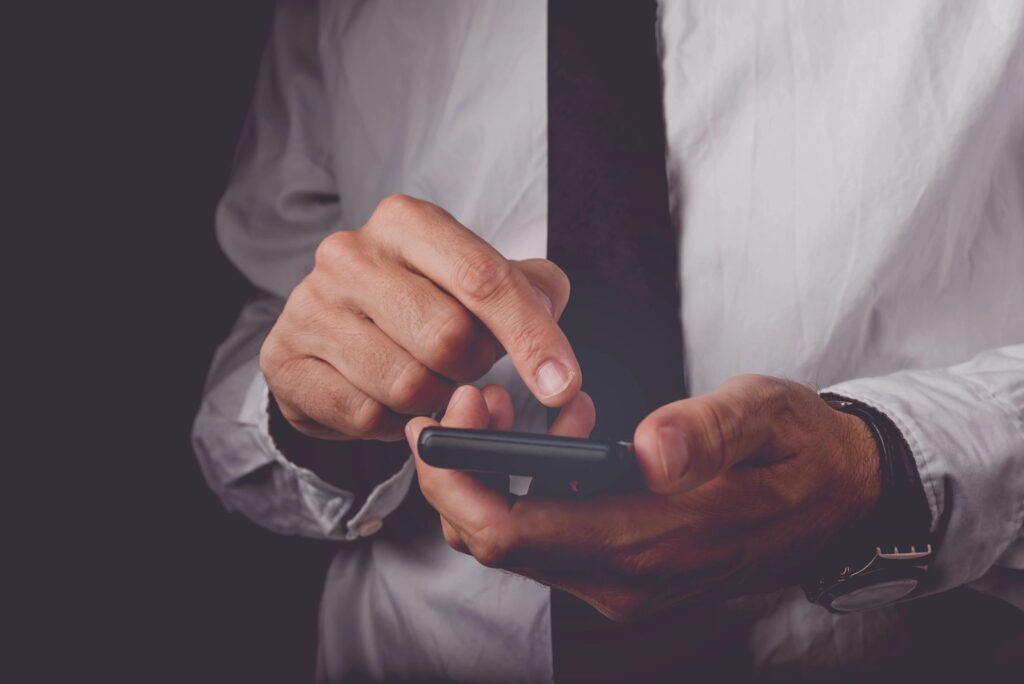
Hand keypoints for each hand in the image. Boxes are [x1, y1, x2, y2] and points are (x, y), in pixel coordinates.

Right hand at [260, 194, 580, 440]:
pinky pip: (365, 416)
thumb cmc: (420, 300)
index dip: (532, 338)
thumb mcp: (479, 281)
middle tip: (469, 367)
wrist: (333, 330)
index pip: (483, 278)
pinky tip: (392, 402)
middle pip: (448, 338)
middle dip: (476, 368)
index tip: (562, 385)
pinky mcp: (285, 360)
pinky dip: (394, 423)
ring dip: (435, 400)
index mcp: (405, 222)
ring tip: (430, 383)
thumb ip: (530, 292)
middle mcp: (350, 254)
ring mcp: (310, 307)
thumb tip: (549, 326)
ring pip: (407, 384)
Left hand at [407, 375, 879, 620]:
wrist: (840, 498)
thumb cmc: (800, 448)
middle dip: (461, 469)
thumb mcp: (769, 415)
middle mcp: (625, 580)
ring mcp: (621, 585)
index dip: (456, 479)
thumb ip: (711, 429)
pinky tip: (563, 440)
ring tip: (533, 411)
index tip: (444, 418)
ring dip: (495, 477)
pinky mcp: (621, 576)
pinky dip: (525, 491)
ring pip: (511, 544)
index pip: (511, 532)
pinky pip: (543, 542)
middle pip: (492, 542)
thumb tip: (652, 450)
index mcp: (654, 539)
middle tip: (479, 398)